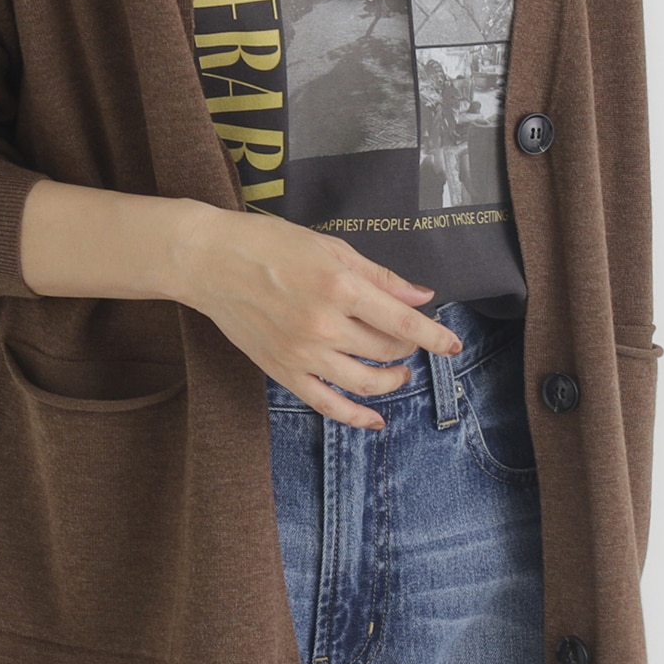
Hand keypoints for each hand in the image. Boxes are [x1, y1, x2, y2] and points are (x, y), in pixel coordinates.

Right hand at [172, 207, 462, 428]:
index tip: (453, 344)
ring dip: (391, 381)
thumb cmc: (267, 244)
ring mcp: (303, 353)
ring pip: (365, 383)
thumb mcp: (329, 247)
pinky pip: (328, 405)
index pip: (403, 322)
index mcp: (340, 287)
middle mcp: (325, 325)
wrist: (209, 262)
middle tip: (408, 337)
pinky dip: (356, 417)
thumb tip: (421, 297)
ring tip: (399, 372)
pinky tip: (375, 419)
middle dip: (408, 347)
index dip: (435, 337)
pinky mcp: (283, 371)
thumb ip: (378, 276)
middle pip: (387, 350)